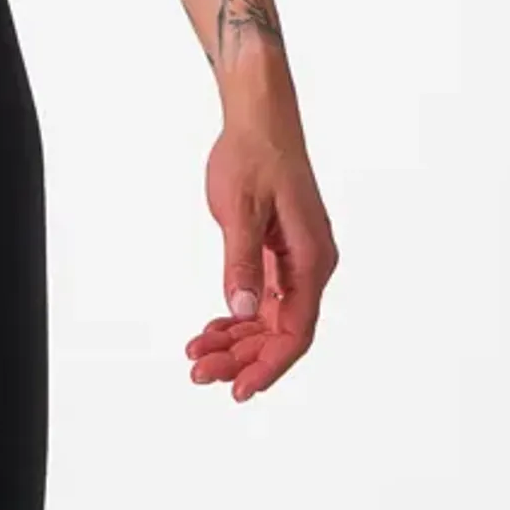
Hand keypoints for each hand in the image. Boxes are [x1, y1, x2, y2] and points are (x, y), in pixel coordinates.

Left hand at [187, 103, 337, 400]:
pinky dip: (237, 316)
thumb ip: (241, 263)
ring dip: (236, 341)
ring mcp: (294, 261)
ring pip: (269, 319)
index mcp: (311, 259)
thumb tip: (242, 312)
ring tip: (197, 356)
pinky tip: (211, 329)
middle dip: (242, 358)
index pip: (295, 331)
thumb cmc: (254, 156)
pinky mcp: (278, 254)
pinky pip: (262, 298)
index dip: (268, 365)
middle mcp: (310, 266)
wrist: (260, 120)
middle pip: (280, 332)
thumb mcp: (241, 209)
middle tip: (200, 372)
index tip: (239, 389)